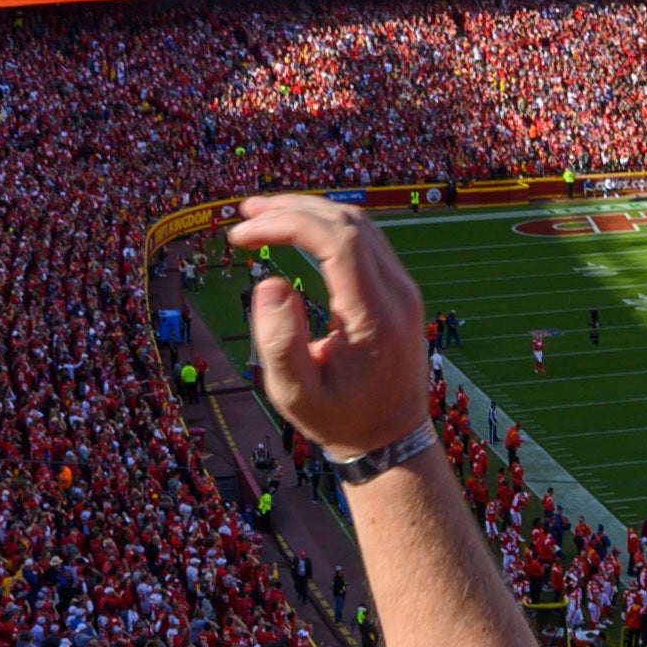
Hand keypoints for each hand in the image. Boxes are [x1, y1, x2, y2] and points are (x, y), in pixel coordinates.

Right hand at [235, 193, 432, 459]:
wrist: (392, 437)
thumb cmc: (339, 419)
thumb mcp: (296, 396)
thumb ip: (279, 343)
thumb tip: (271, 283)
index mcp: (374, 317)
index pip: (338, 241)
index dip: (288, 224)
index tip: (242, 236)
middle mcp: (397, 294)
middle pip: (349, 222)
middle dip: (293, 209)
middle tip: (244, 214)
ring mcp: (403, 288)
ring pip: (359, 224)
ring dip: (309, 212)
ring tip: (261, 214)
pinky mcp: (399, 289)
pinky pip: (365, 240)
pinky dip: (326, 226)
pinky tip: (295, 229)